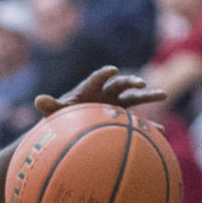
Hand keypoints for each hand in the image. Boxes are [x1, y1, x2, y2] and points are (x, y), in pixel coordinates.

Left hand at [34, 66, 166, 117]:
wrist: (71, 125)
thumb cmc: (61, 117)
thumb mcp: (55, 113)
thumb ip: (50, 106)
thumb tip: (38, 100)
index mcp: (89, 89)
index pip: (97, 78)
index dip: (104, 74)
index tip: (112, 70)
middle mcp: (106, 93)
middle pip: (121, 84)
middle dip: (131, 82)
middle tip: (141, 83)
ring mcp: (117, 104)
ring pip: (135, 98)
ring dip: (149, 95)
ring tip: (163, 94)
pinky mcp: (123, 117)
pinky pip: (138, 121)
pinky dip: (149, 126)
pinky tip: (161, 132)